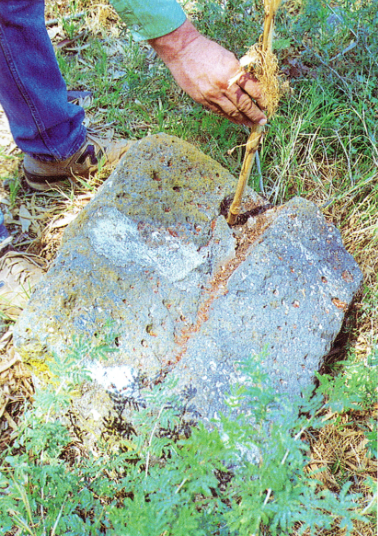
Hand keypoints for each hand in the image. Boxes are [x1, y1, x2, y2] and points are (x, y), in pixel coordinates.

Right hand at [149, 20, 266, 126]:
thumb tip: (249, 86)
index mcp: (233, 71)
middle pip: (244, 104)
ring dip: (244, 119)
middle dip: (255, 114)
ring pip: (233, 112)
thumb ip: (238, 73)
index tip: (266, 104)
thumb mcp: (228, 57)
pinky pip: (220, 112)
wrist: (183, 51)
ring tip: (251, 123)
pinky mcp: (203, 100)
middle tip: (262, 120)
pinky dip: (230, 117)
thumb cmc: (207, 50)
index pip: (253, 89)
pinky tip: (236, 120)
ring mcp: (212, 95)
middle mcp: (224, 86)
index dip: (261, 98)